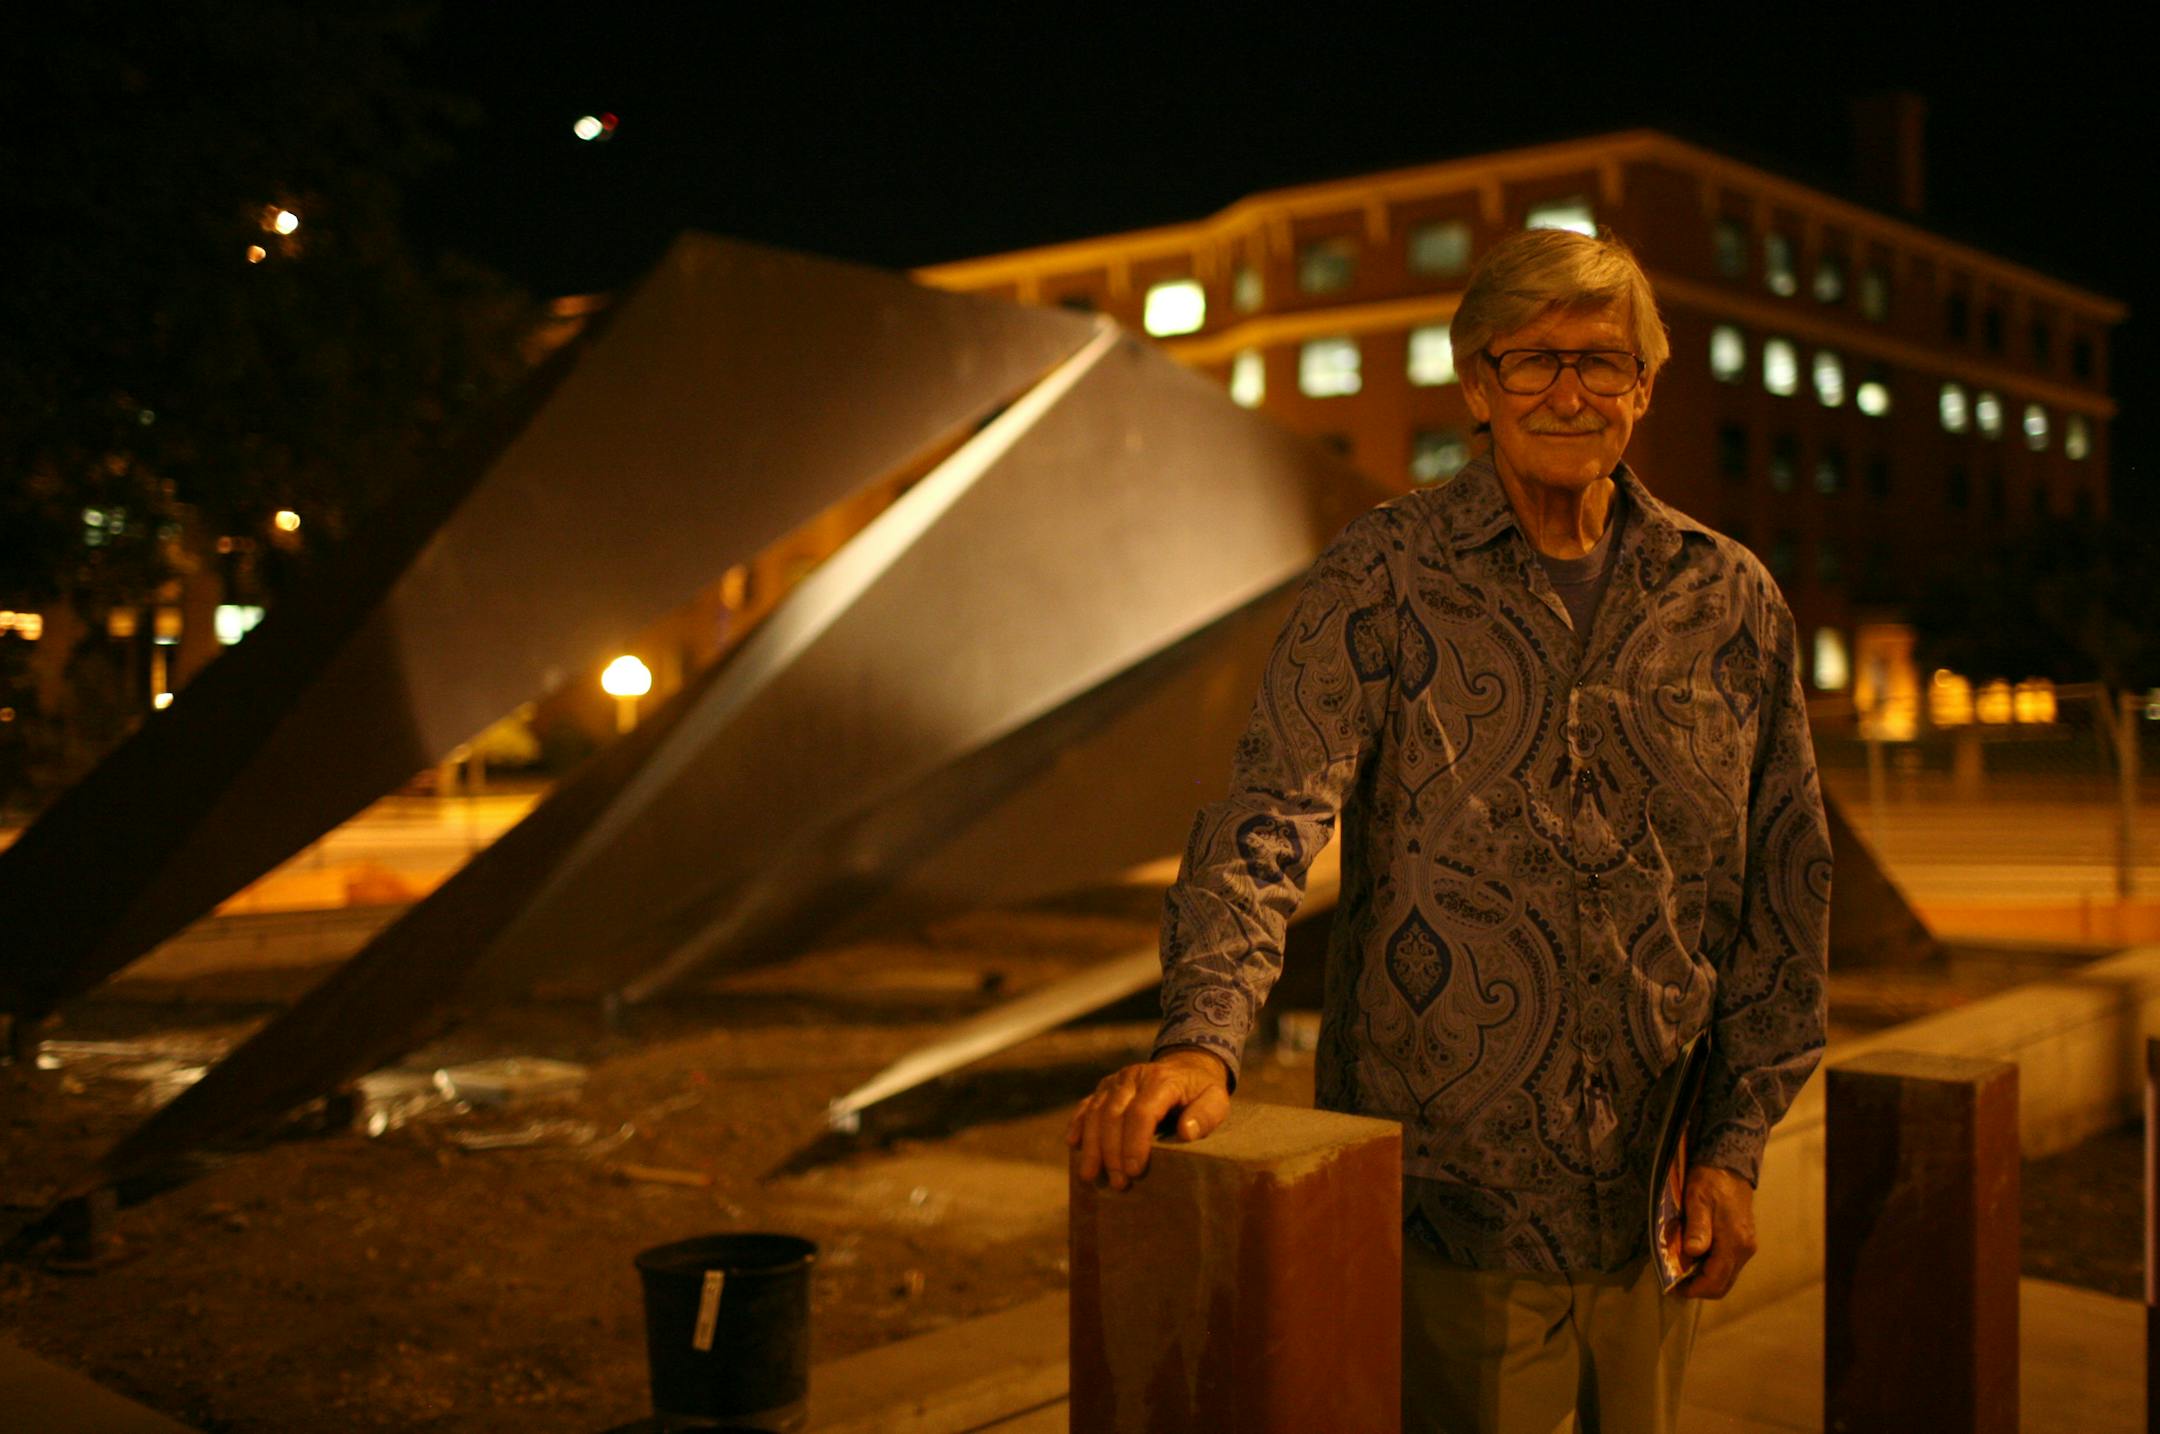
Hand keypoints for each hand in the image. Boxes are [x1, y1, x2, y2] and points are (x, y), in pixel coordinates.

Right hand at [1064, 1047, 1230, 1189]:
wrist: (1186, 1065)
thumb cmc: (1200, 1090)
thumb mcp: (1216, 1099)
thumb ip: (1205, 1115)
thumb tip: (1186, 1133)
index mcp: (1161, 1080)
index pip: (1142, 1112)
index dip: (1135, 1143)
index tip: (1134, 1171)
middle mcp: (1134, 1077)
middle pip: (1114, 1115)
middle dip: (1112, 1152)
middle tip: (1118, 1183)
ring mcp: (1116, 1081)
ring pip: (1096, 1112)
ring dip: (1092, 1145)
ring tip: (1091, 1175)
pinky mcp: (1105, 1086)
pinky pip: (1087, 1104)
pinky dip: (1077, 1124)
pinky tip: (1073, 1144)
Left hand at [1675, 1163, 1756, 1298]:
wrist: (1729, 1166)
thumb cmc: (1710, 1181)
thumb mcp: (1697, 1199)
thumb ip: (1697, 1227)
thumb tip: (1693, 1253)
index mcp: (1734, 1241)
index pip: (1716, 1280)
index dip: (1694, 1289)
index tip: (1674, 1288)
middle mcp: (1744, 1249)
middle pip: (1723, 1284)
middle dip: (1699, 1288)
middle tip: (1675, 1283)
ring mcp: (1746, 1246)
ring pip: (1726, 1276)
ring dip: (1705, 1279)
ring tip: (1682, 1270)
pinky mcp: (1744, 1242)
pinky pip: (1728, 1266)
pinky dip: (1711, 1269)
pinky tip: (1695, 1258)